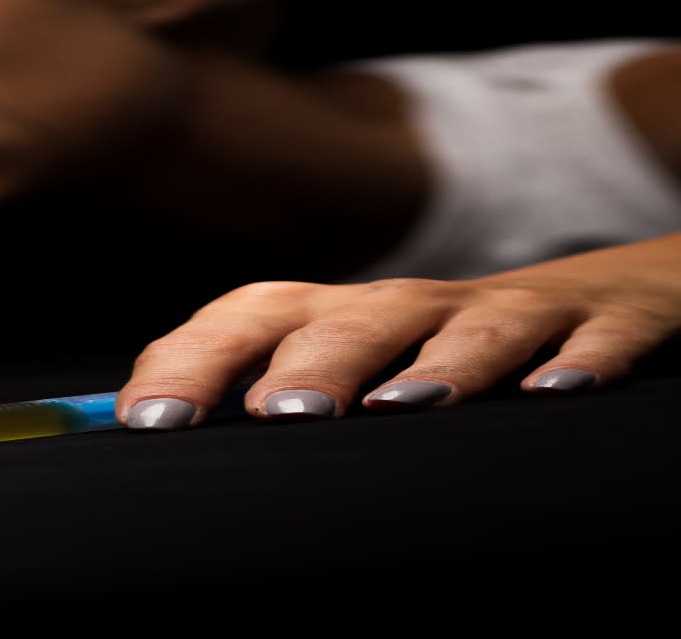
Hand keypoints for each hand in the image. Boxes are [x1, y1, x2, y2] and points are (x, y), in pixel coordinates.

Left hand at [115, 232, 680, 427]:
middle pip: (349, 317)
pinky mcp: (598, 324)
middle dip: (309, 360)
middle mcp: (409, 306)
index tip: (144, 422)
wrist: (591, 297)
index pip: (246, 321)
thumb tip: (130, 431)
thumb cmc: (429, 350)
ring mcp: (505, 314)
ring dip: (435, 362)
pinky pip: (589, 336)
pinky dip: (577, 358)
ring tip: (399, 405)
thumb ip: (249, 394)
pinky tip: (553, 390)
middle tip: (271, 413)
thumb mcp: (347, 365)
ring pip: (467, 326)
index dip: (191, 362)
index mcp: (335, 316)